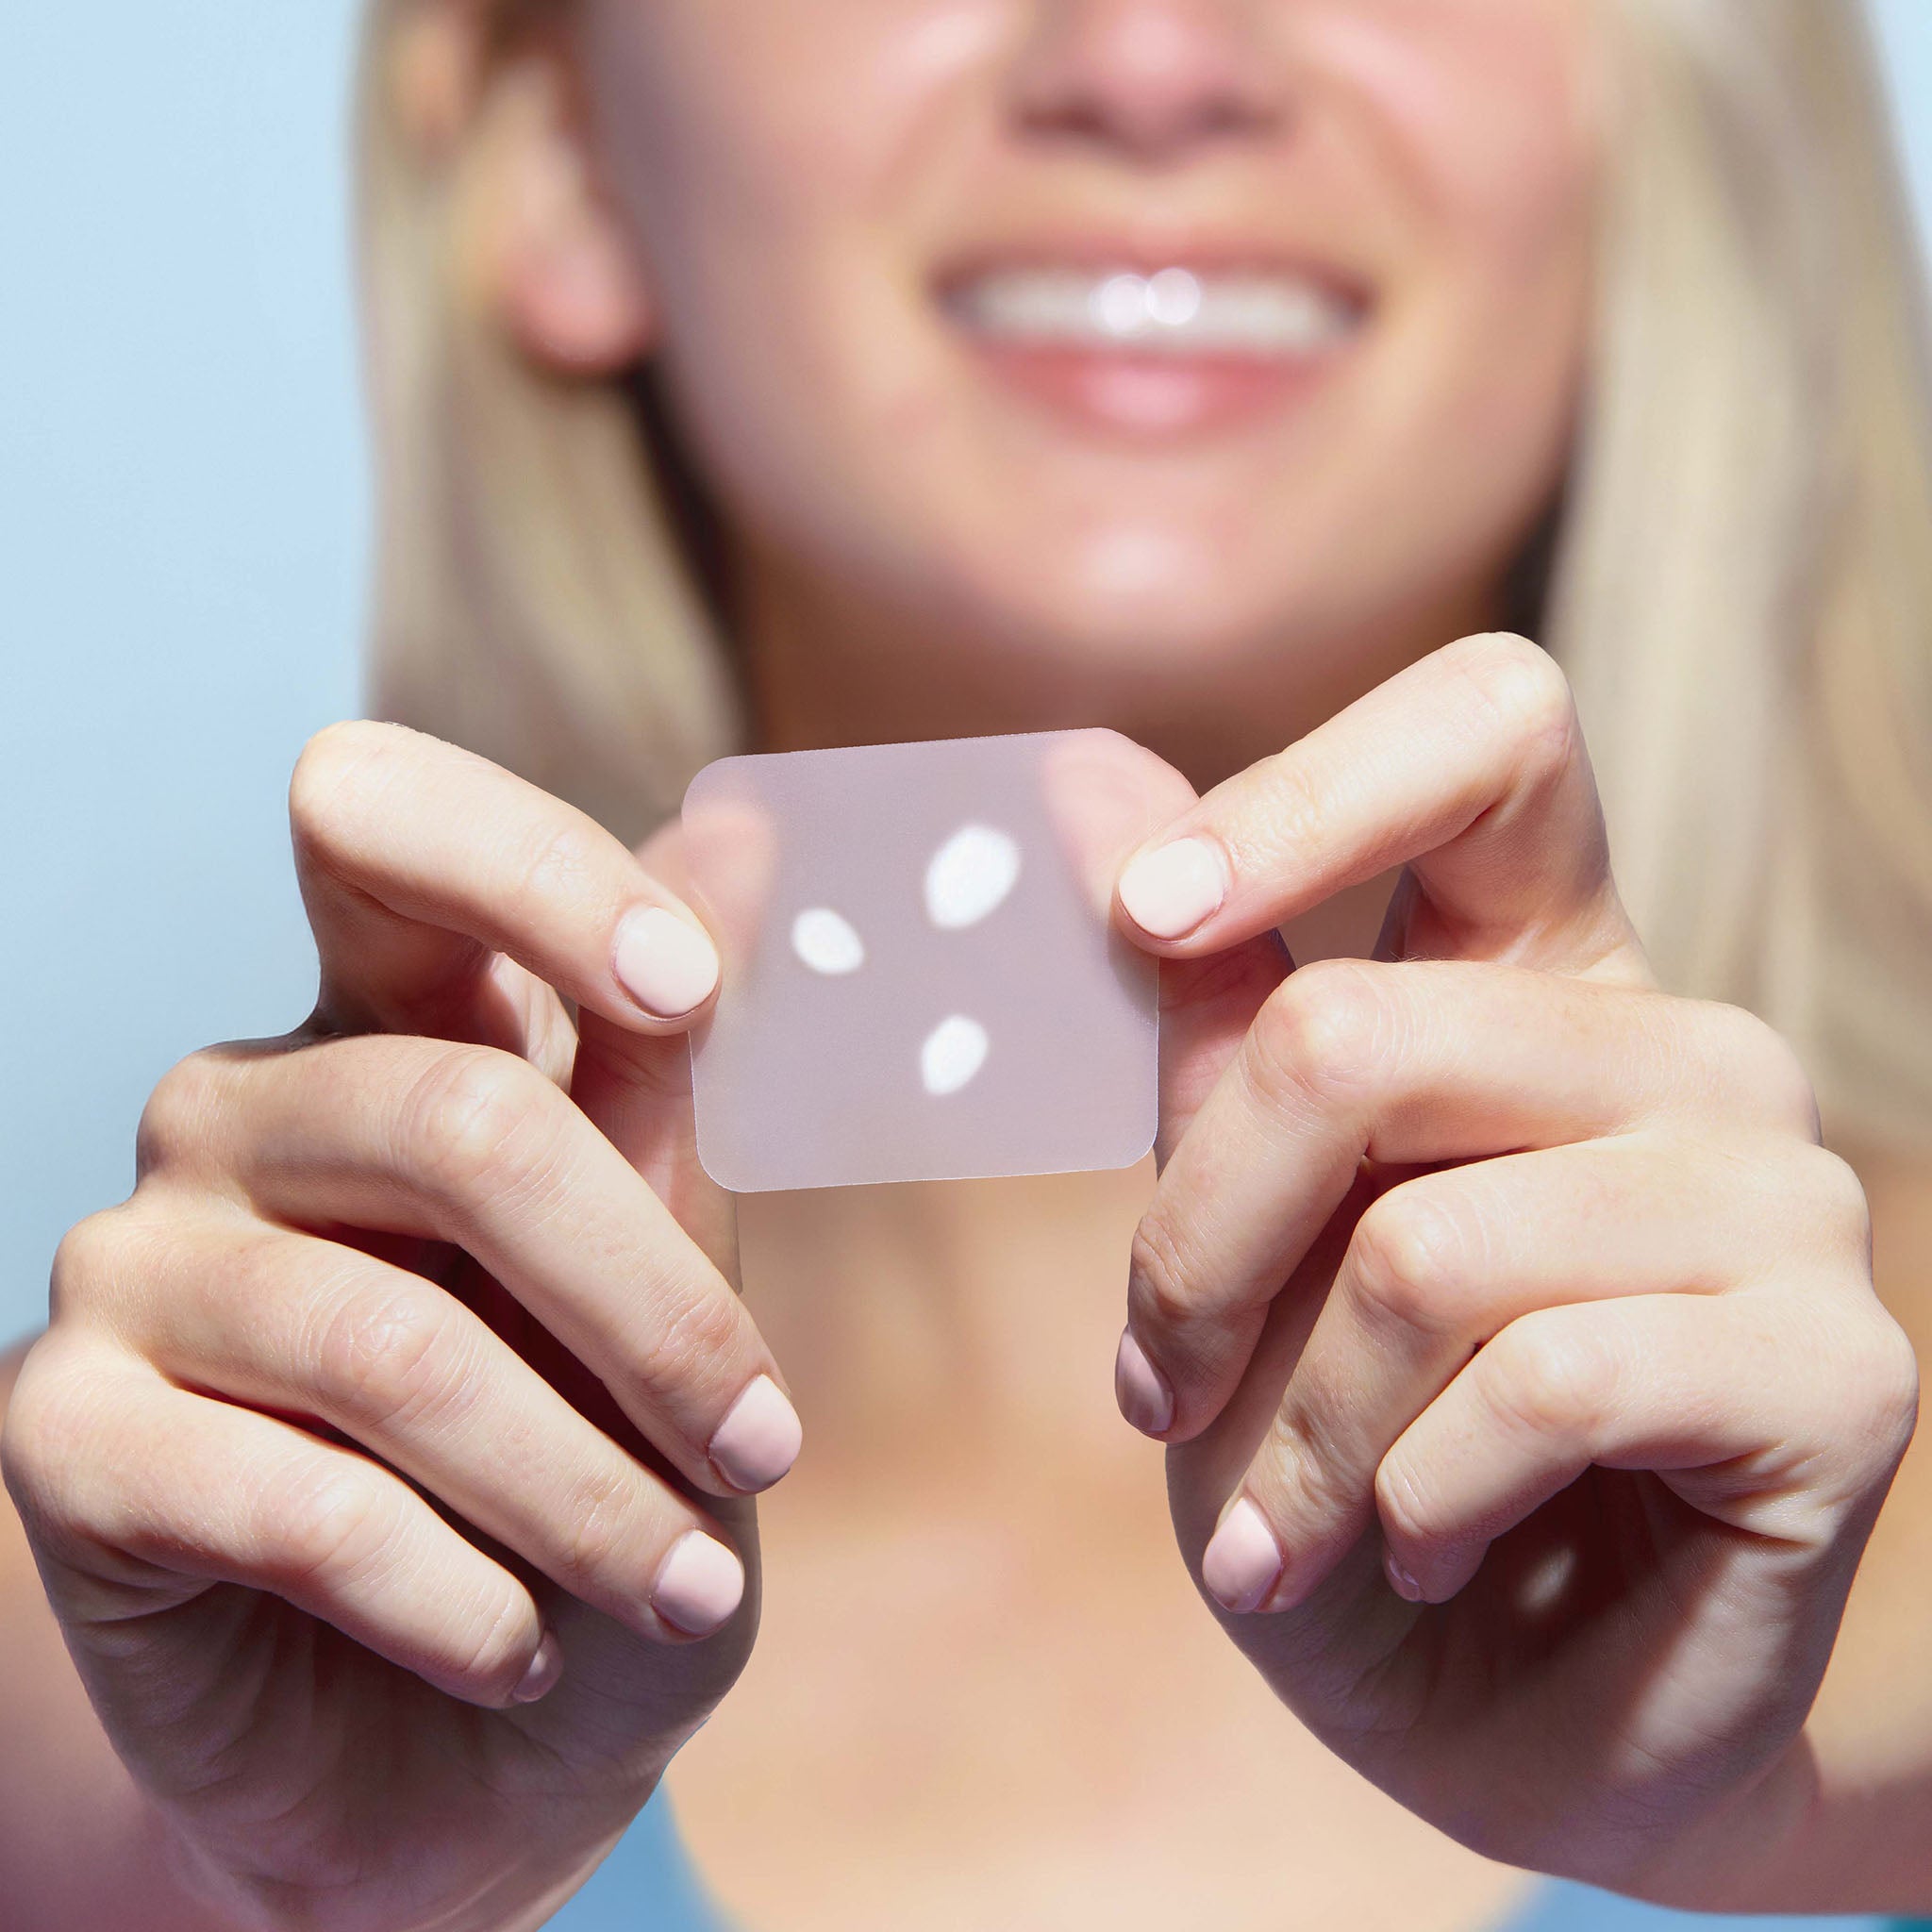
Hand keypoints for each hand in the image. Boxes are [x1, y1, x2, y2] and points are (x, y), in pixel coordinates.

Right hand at [1, 725, 799, 1931]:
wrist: (453, 1741)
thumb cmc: (586, 1483)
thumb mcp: (661, 1291)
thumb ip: (670, 1083)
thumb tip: (737, 827)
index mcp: (389, 1028)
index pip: (377, 823)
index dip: (531, 871)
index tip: (687, 992)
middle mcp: (243, 1110)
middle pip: (461, 1119)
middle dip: (658, 1313)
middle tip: (767, 1450)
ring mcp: (134, 1258)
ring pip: (398, 1340)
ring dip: (584, 1494)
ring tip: (680, 1590)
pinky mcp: (64, 1432)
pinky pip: (290, 1497)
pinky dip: (456, 1594)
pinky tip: (522, 1647)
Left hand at [1112, 635, 1919, 1893]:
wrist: (1503, 1715)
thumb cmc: (1347, 1456)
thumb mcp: (1242, 1238)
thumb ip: (1200, 1022)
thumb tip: (1074, 770)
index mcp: (1539, 975)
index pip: (1493, 731)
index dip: (1310, 791)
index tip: (1148, 916)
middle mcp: (1677, 1047)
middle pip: (1362, 1035)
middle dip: (1197, 1249)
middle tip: (1155, 1395)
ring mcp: (1778, 1191)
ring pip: (1429, 1246)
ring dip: (1297, 1428)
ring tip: (1282, 1530)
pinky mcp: (1838, 1362)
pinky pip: (1545, 1380)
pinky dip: (1413, 1501)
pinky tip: (1420, 1558)